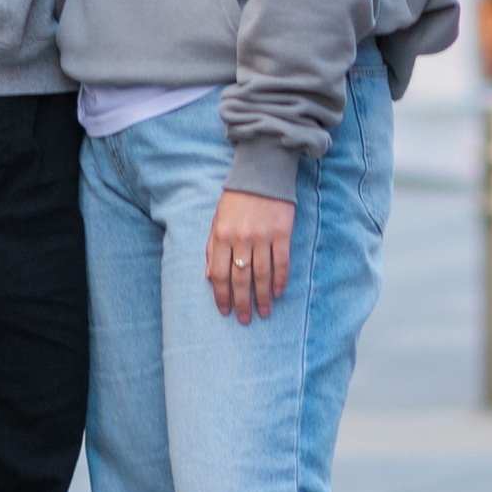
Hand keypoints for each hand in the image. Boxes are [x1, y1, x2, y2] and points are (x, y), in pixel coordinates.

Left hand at [205, 186, 294, 322]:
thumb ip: (212, 248)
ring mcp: (263, 236)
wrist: (262, 172)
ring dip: (263, 296)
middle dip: (242, 302)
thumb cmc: (236, 199)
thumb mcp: (217, 220)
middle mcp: (241, 238)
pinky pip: (281, 262)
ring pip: (262, 274)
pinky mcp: (282, 233)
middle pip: (241, 278)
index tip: (225, 311)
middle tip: (245, 319)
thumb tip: (209, 276)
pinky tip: (278, 293)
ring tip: (264, 312)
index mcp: (222, 235)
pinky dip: (280, 280)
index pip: (220, 274)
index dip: (222, 296)